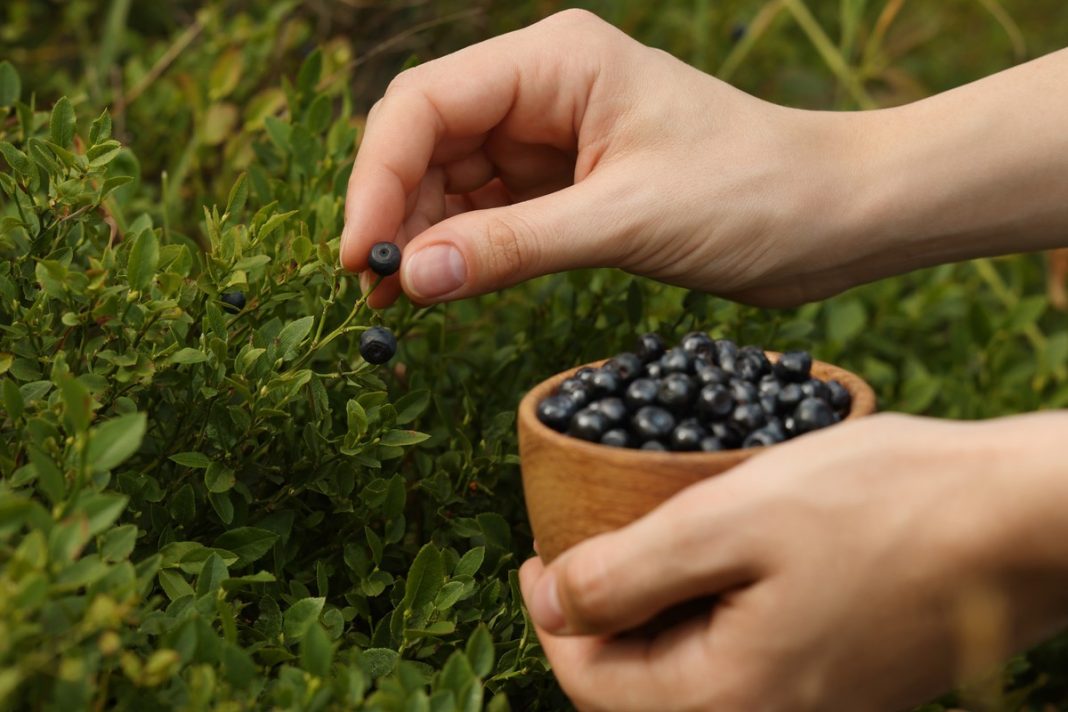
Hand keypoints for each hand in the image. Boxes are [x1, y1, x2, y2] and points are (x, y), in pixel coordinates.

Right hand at [340, 9, 860, 307]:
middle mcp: (544, 89)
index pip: (427, 103)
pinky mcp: (569, 187)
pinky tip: (440, 291)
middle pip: (428, 141)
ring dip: (421, 238)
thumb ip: (513, 248)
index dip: (378, 176)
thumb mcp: (626, 220)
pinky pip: (492, 216)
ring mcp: (553, 139)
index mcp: (555, 61)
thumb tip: (410, 278)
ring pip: (453, 182)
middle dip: (394, 211)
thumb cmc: (754, 194)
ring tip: (397, 303)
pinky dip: (463, 254)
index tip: (359, 254)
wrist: (835, 218)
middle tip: (373, 291)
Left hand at [518, 413, 1067, 711]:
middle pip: (640, 688)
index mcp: (727, 699)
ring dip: (651, 620)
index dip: (549, 616)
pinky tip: (713, 566)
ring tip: (635, 553)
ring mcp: (814, 707)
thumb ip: (626, 573)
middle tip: (578, 551)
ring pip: (692, 677)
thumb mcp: (726, 520)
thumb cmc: (878, 505)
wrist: (1017, 519)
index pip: (593, 681)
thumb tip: (551, 605)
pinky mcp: (847, 682)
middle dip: (597, 623)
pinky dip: (708, 620)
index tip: (535, 556)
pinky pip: (747, 665)